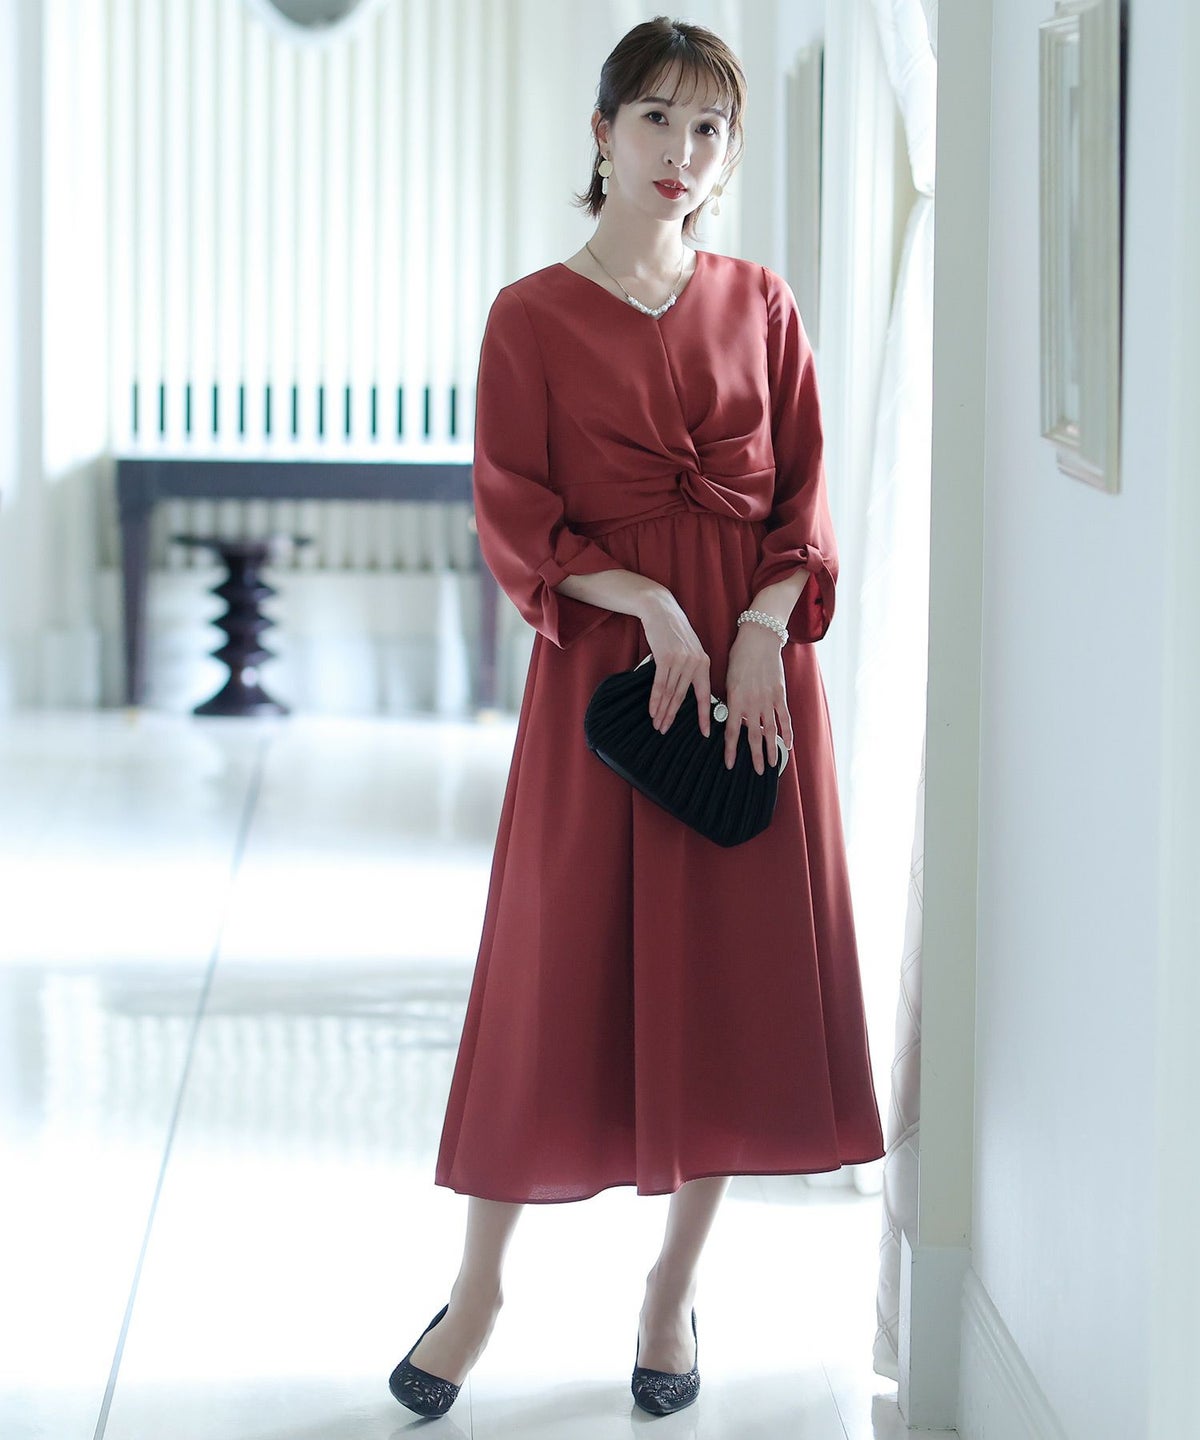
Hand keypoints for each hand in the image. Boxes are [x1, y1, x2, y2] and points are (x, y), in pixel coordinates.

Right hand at [637, 588, 711, 737]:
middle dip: (673, 716)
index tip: (705, 733)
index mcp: (704, 663)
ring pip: (670, 693)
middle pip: (682, 697)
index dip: (704, 716)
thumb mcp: (689, 649)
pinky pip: (660, 685)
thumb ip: (691, 669)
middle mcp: (695, 663)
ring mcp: (681, 661)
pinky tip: (652, 710)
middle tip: (665, 730)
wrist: (661, 609)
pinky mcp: (666, 658)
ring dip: (662, 711)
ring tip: (657, 724)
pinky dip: (655, 699)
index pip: (705, 695)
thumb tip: (684, 693)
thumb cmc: (673, 631)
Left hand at [723, 623, 792, 772]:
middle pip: (753, 736)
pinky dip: (787, 732)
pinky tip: (787, 745)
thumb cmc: (739, 656)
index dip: (731, 750)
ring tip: (772, 765)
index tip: (730, 765)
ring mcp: (767, 700)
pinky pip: (785, 718)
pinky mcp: (779, 695)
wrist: (758, 639)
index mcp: (735, 700)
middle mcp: (752, 703)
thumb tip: (731, 717)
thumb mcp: (728, 679)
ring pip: (770, 731)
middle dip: (754, 757)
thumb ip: (731, 700)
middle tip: (758, 772)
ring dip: (771, 749)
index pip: (731, 732)